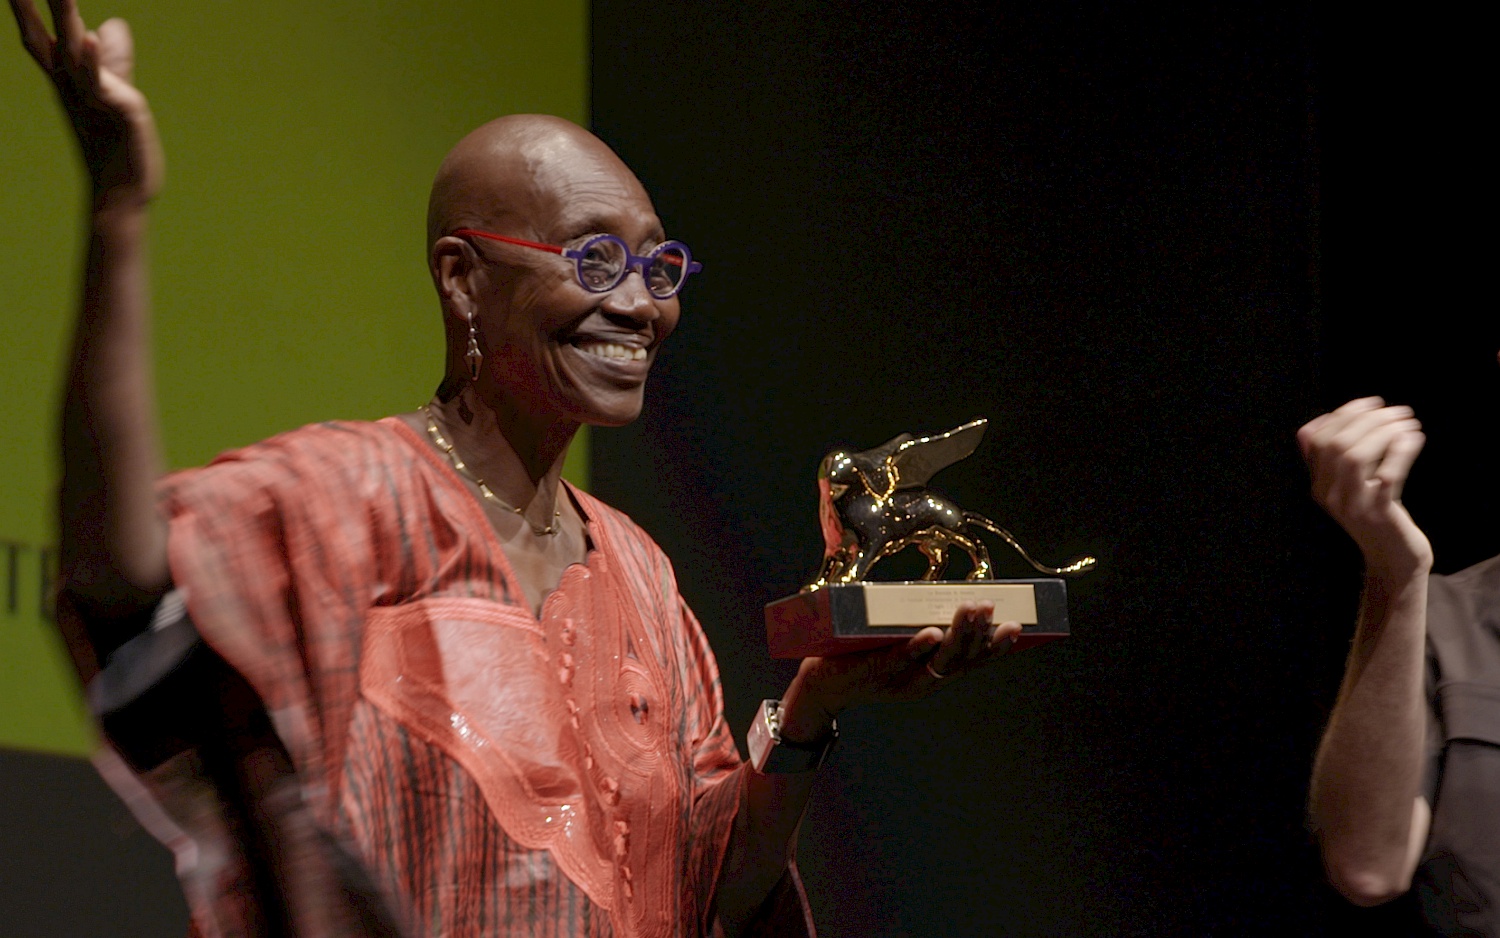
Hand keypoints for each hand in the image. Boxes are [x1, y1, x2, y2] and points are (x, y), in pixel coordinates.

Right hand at [10, 0, 162, 205]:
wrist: (124, 192)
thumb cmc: (117, 143)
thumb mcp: (114, 91)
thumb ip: (113, 60)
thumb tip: (110, 25)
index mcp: (68, 79)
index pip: (40, 36)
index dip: (25, 9)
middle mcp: (73, 85)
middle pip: (47, 36)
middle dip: (29, 6)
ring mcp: (93, 96)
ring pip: (73, 51)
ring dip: (64, 17)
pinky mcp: (118, 110)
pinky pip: (101, 83)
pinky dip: (95, 60)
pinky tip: (91, 38)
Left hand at [777, 602, 1021, 742]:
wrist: (819, 686)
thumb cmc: (863, 657)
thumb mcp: (898, 643)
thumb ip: (920, 626)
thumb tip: (945, 594)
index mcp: (932, 674)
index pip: (972, 662)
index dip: (996, 647)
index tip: (1017, 626)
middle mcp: (920, 682)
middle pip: (959, 660)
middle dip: (978, 633)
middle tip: (992, 608)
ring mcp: (897, 681)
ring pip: (934, 661)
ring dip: (955, 636)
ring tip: (970, 612)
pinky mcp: (870, 673)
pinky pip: (897, 661)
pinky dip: (915, 648)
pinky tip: (929, 633)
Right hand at [1297, 397, 1431, 578]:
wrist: (1392, 559)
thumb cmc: (1376, 517)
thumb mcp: (1348, 488)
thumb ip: (1333, 461)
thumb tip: (1316, 423)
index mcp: (1319, 485)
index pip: (1318, 439)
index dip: (1343, 415)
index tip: (1370, 403)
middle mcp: (1328, 494)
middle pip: (1336, 444)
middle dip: (1367, 419)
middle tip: (1396, 411)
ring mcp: (1352, 505)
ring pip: (1355, 456)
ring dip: (1383, 431)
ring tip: (1406, 422)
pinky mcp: (1378, 514)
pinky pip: (1388, 474)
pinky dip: (1401, 450)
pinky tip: (1413, 439)